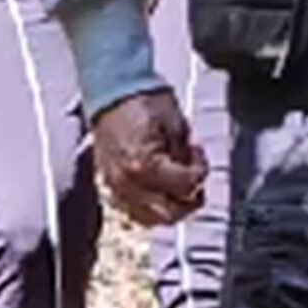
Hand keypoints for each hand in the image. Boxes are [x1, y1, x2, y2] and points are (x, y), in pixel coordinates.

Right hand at [91, 90, 205, 225]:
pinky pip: (132, 211)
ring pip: (151, 218)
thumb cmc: (142, 101)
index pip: (185, 187)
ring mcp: (115, 187)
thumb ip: (187, 159)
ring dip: (169, 207)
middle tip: (193, 178)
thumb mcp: (177, 127)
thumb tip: (195, 178)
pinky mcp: (108, 185)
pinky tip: (158, 192)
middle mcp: (127, 183)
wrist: (113, 89)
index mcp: (144, 166)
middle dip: (188, 198)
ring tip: (176, 185)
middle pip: (169, 213)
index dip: (199, 172)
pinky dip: (149, 208)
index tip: (198, 157)